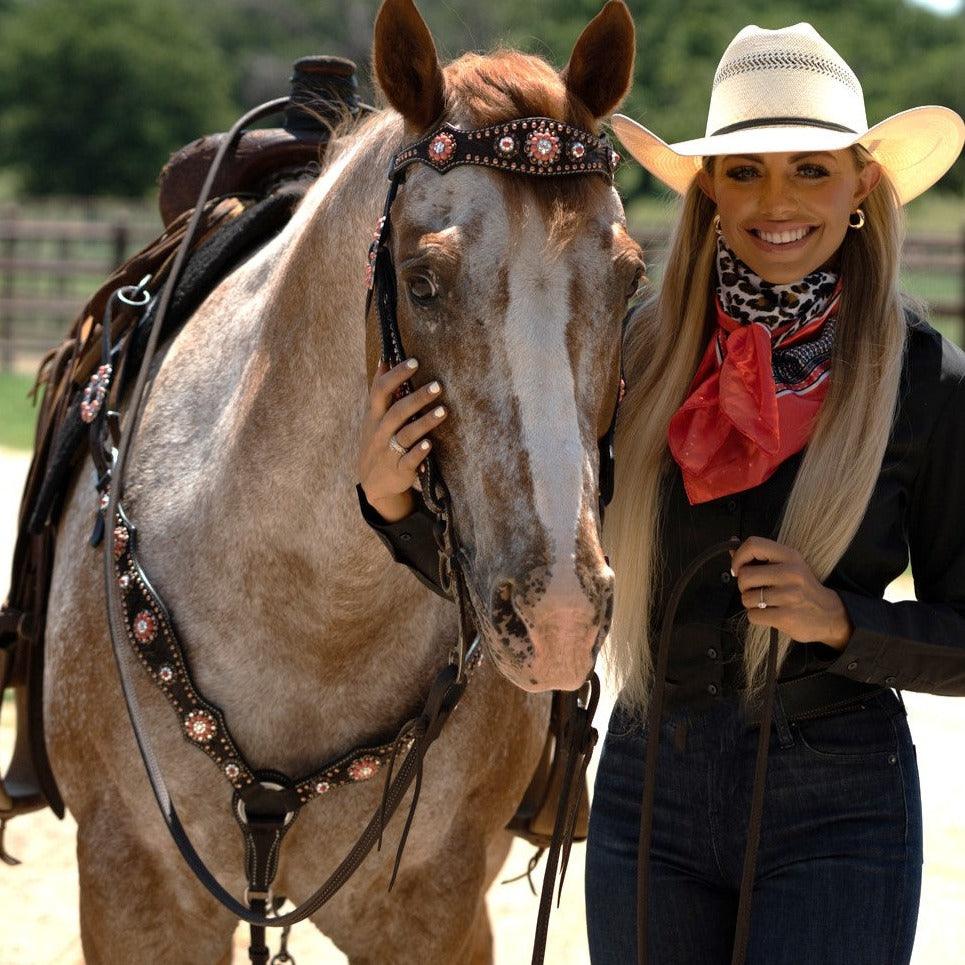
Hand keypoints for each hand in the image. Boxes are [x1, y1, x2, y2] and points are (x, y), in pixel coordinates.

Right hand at [357, 358, 447, 522]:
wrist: (373, 484)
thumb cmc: (378, 442)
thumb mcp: (373, 418)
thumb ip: (380, 392)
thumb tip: (384, 360)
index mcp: (374, 417)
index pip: (380, 391)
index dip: (396, 375)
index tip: (414, 362)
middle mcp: (381, 432)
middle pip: (397, 412)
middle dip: (417, 398)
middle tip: (438, 385)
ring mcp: (389, 451)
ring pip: (406, 435)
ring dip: (424, 423)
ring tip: (443, 411)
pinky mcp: (400, 470)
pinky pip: (409, 460)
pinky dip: (419, 452)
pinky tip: (430, 444)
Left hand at [730, 536, 852, 649]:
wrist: (830, 615)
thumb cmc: (802, 587)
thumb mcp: (787, 566)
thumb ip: (759, 557)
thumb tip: (731, 545)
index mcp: (789, 556)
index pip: (753, 545)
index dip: (738, 557)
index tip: (738, 569)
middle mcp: (791, 573)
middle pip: (745, 576)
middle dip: (743, 585)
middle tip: (754, 589)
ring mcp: (790, 596)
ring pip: (746, 598)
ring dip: (750, 603)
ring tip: (765, 602)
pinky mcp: (786, 617)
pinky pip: (753, 616)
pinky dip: (756, 616)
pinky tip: (769, 614)